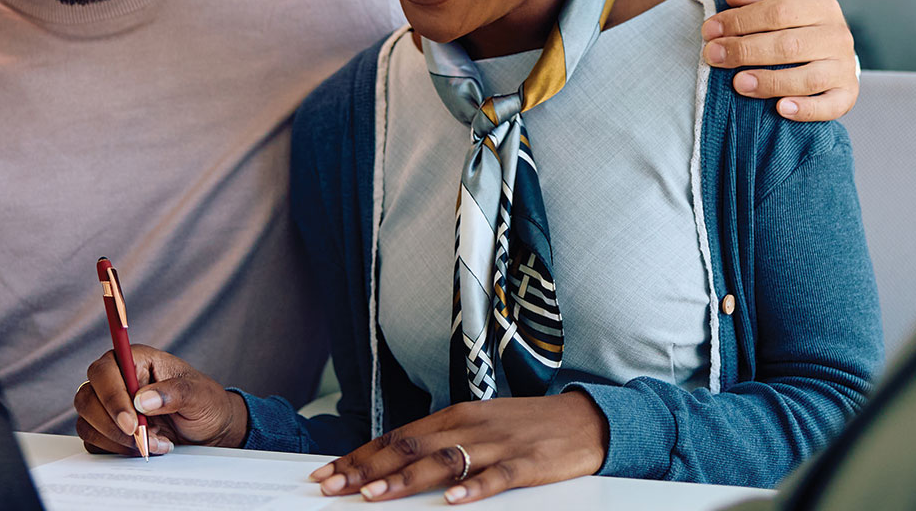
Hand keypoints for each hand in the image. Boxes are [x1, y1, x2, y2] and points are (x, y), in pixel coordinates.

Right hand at [73, 345, 248, 456]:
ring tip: (155, 442)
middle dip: (111, 424)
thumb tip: (143, 400)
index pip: (105, 370)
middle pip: (87, 397)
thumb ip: (174, 393)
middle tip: (141, 439)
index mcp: (136, 360)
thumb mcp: (199, 395)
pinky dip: (118, 450)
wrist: (209, 430)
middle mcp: (116, 380)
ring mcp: (108, 406)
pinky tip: (147, 448)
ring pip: (87, 422)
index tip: (132, 423)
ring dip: (118, 441)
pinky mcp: (107, 430)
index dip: (112, 396)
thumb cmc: (204, 403)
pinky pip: (95, 442)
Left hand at [310, 392, 608, 503]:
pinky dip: (473, 488)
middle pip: (411, 448)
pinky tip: (453, 499)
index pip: (398, 436)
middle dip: (368, 469)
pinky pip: (497, 477)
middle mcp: (472, 426)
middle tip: (335, 487)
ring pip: (444, 461)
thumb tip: (397, 459)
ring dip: (406, 479)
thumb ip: (442, 440)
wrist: (586, 420)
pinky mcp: (528, 463)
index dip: (361, 455)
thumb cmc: (529, 425)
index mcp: (457, 416)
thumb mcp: (481, 425)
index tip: (330, 472)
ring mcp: (499, 444)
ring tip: (375, 495)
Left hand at [703, 0, 859, 121]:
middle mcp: (837, 34)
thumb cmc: (792, 16)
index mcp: (820, 4)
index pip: (777, 12)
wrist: (825, 43)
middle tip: (713, 57)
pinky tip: (780, 109)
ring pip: (808, 78)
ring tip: (738, 83)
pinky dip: (806, 110)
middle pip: (789, 45)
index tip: (709, 31)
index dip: (740, 22)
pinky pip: (830, 105)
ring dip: (770, 82)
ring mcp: (844, 66)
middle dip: (745, 52)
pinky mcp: (847, 94)